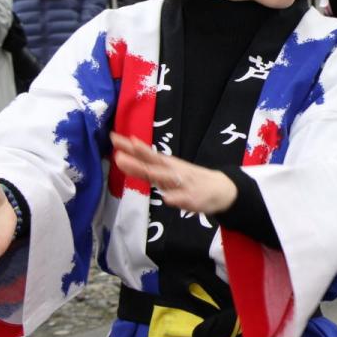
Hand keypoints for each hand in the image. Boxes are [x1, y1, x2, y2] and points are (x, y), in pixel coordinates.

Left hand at [110, 132, 236, 214]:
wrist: (222, 189)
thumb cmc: (190, 180)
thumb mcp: (168, 172)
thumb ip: (146, 169)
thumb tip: (122, 159)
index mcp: (167, 164)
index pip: (146, 154)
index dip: (130, 147)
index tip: (114, 137)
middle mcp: (173, 171)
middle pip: (152, 162)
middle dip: (137, 156)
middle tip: (119, 151)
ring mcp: (183, 184)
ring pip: (165, 178)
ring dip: (151, 172)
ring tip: (141, 168)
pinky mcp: (192, 198)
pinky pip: (182, 199)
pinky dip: (175, 198)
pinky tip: (168, 198)